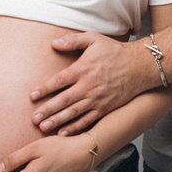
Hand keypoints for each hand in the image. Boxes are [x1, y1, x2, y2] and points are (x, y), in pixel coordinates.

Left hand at [30, 32, 150, 132]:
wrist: (139, 67)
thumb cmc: (115, 51)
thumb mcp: (94, 39)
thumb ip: (73, 40)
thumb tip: (53, 43)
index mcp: (83, 69)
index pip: (59, 81)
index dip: (45, 89)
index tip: (32, 96)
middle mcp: (88, 86)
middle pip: (63, 100)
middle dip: (47, 110)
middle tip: (34, 118)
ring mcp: (97, 99)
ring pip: (73, 113)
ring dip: (57, 121)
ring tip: (43, 127)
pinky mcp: (105, 108)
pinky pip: (87, 120)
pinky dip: (75, 127)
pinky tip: (63, 133)